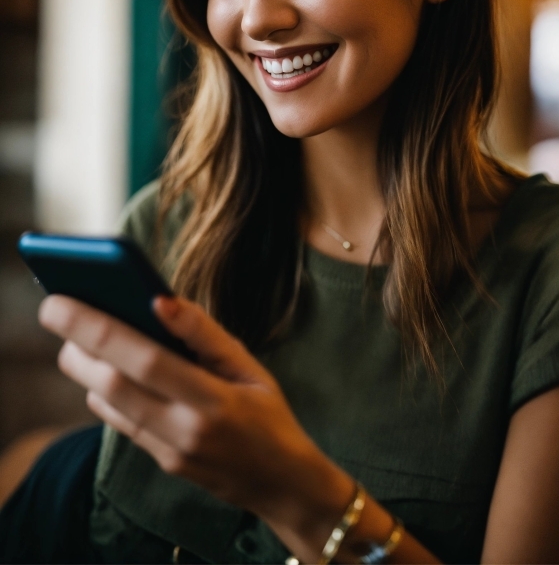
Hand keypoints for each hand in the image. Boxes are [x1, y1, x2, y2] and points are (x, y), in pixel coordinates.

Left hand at [38, 294, 353, 536]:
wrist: (280, 482)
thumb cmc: (268, 413)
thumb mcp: (250, 366)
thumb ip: (205, 333)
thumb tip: (160, 300)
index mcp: (213, 400)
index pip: (146, 360)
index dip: (101, 329)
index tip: (66, 301)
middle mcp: (185, 431)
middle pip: (115, 384)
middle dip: (77, 345)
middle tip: (54, 310)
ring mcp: (169, 452)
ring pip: (110, 406)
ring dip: (83, 369)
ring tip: (71, 337)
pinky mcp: (161, 462)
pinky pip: (121, 423)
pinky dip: (102, 393)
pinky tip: (99, 371)